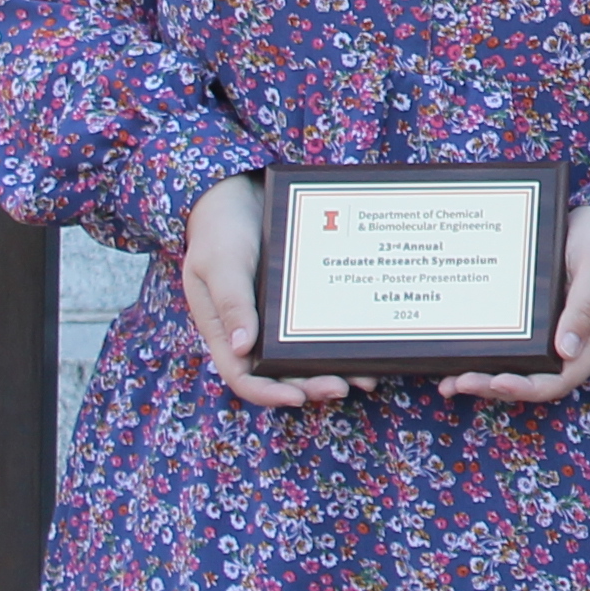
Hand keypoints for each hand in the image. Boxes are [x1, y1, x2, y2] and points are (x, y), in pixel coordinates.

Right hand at [181, 173, 365, 409]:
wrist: (238, 192)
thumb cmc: (220, 229)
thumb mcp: (220, 263)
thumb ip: (230, 303)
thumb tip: (243, 347)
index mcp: (225, 332)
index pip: (244, 378)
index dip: (270, 394)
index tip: (300, 398)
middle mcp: (254, 332)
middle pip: (282, 374)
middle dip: (313, 385)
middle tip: (346, 386)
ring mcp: (278, 317)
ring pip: (306, 355)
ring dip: (335, 367)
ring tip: (369, 374)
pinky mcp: (301, 299)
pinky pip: (322, 323)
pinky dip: (342, 336)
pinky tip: (369, 337)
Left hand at [444, 206, 589, 401]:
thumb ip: (587, 306)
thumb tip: (567, 351)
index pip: (563, 378)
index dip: (531, 388)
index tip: (498, 382)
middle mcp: (569, 342)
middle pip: (533, 380)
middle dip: (495, 387)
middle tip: (460, 382)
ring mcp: (549, 332)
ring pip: (517, 368)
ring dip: (484, 379)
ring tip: (449, 382)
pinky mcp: (531, 320)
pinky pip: (508, 345)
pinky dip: (482, 355)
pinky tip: (455, 358)